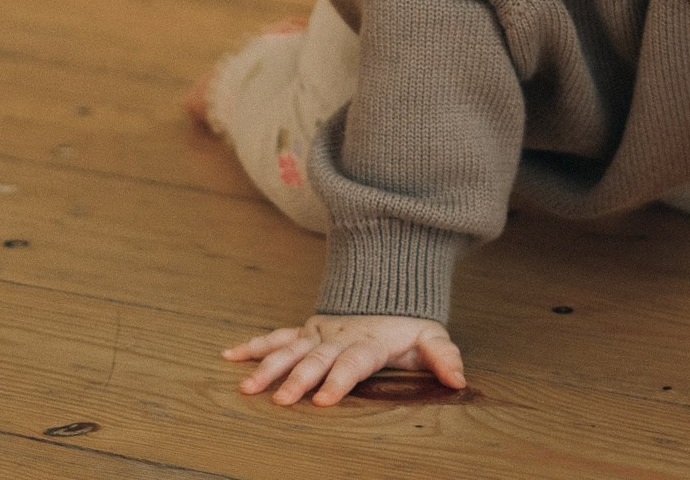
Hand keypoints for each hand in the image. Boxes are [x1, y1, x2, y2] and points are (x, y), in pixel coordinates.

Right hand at [222, 313, 463, 406]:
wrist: (389, 288)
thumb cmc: (408, 325)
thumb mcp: (431, 338)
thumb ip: (444, 357)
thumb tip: (460, 381)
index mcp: (369, 343)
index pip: (353, 362)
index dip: (339, 380)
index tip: (322, 399)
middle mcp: (339, 338)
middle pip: (316, 359)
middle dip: (299, 378)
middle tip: (282, 399)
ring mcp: (319, 333)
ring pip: (290, 349)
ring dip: (268, 366)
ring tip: (246, 386)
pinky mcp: (306, 330)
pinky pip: (277, 336)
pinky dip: (254, 345)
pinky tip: (229, 356)